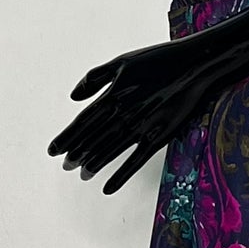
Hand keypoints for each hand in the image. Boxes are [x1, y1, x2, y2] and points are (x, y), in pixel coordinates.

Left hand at [48, 37, 216, 194]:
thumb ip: (94, 78)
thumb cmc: (157, 60)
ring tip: (82, 175)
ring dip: (94, 164)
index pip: (82, 122)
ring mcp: (142, 126)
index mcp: (112, 94)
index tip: (52, 151)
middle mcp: (123, 113)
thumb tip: (73, 97)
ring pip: (110, 151)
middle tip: (65, 166)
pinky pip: (136, 161)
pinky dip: (121, 175)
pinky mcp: (160, 136)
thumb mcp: (121, 61)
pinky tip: (108, 187)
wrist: (195, 64)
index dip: (65, 138)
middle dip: (76, 154)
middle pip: (93, 139)